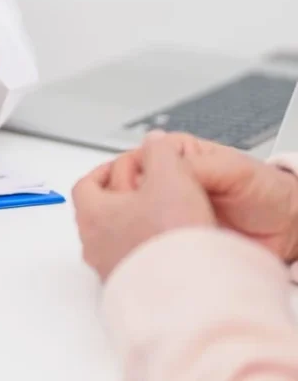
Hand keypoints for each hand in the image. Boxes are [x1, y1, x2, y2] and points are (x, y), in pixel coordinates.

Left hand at [73, 144, 214, 280]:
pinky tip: (174, 249)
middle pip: (101, 212)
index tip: (125, 166)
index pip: (85, 185)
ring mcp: (112, 270)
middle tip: (149, 190)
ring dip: (137, 226)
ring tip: (166, 218)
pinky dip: (149, 251)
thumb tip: (154, 142)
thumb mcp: (170, 177)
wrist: (186, 295)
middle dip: (124, 198)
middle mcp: (94, 245)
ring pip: (116, 239)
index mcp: (92, 214)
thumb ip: (161, 152)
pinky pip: (135, 263)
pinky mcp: (133, 290)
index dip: (106, 171)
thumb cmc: (169, 237)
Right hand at [107, 131, 297, 262]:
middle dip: (125, 202)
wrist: (288, 230)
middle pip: (123, 188)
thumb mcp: (233, 169)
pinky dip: (141, 243)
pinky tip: (146, 247)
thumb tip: (155, 161)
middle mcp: (166, 182)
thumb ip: (194, 165)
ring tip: (142, 234)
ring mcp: (165, 211)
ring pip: (128, 215)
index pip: (134, 161)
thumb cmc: (266, 193)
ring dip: (130, 225)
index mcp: (176, 156)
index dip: (131, 177)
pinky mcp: (168, 236)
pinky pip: (144, 238)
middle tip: (137, 217)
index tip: (137, 193)